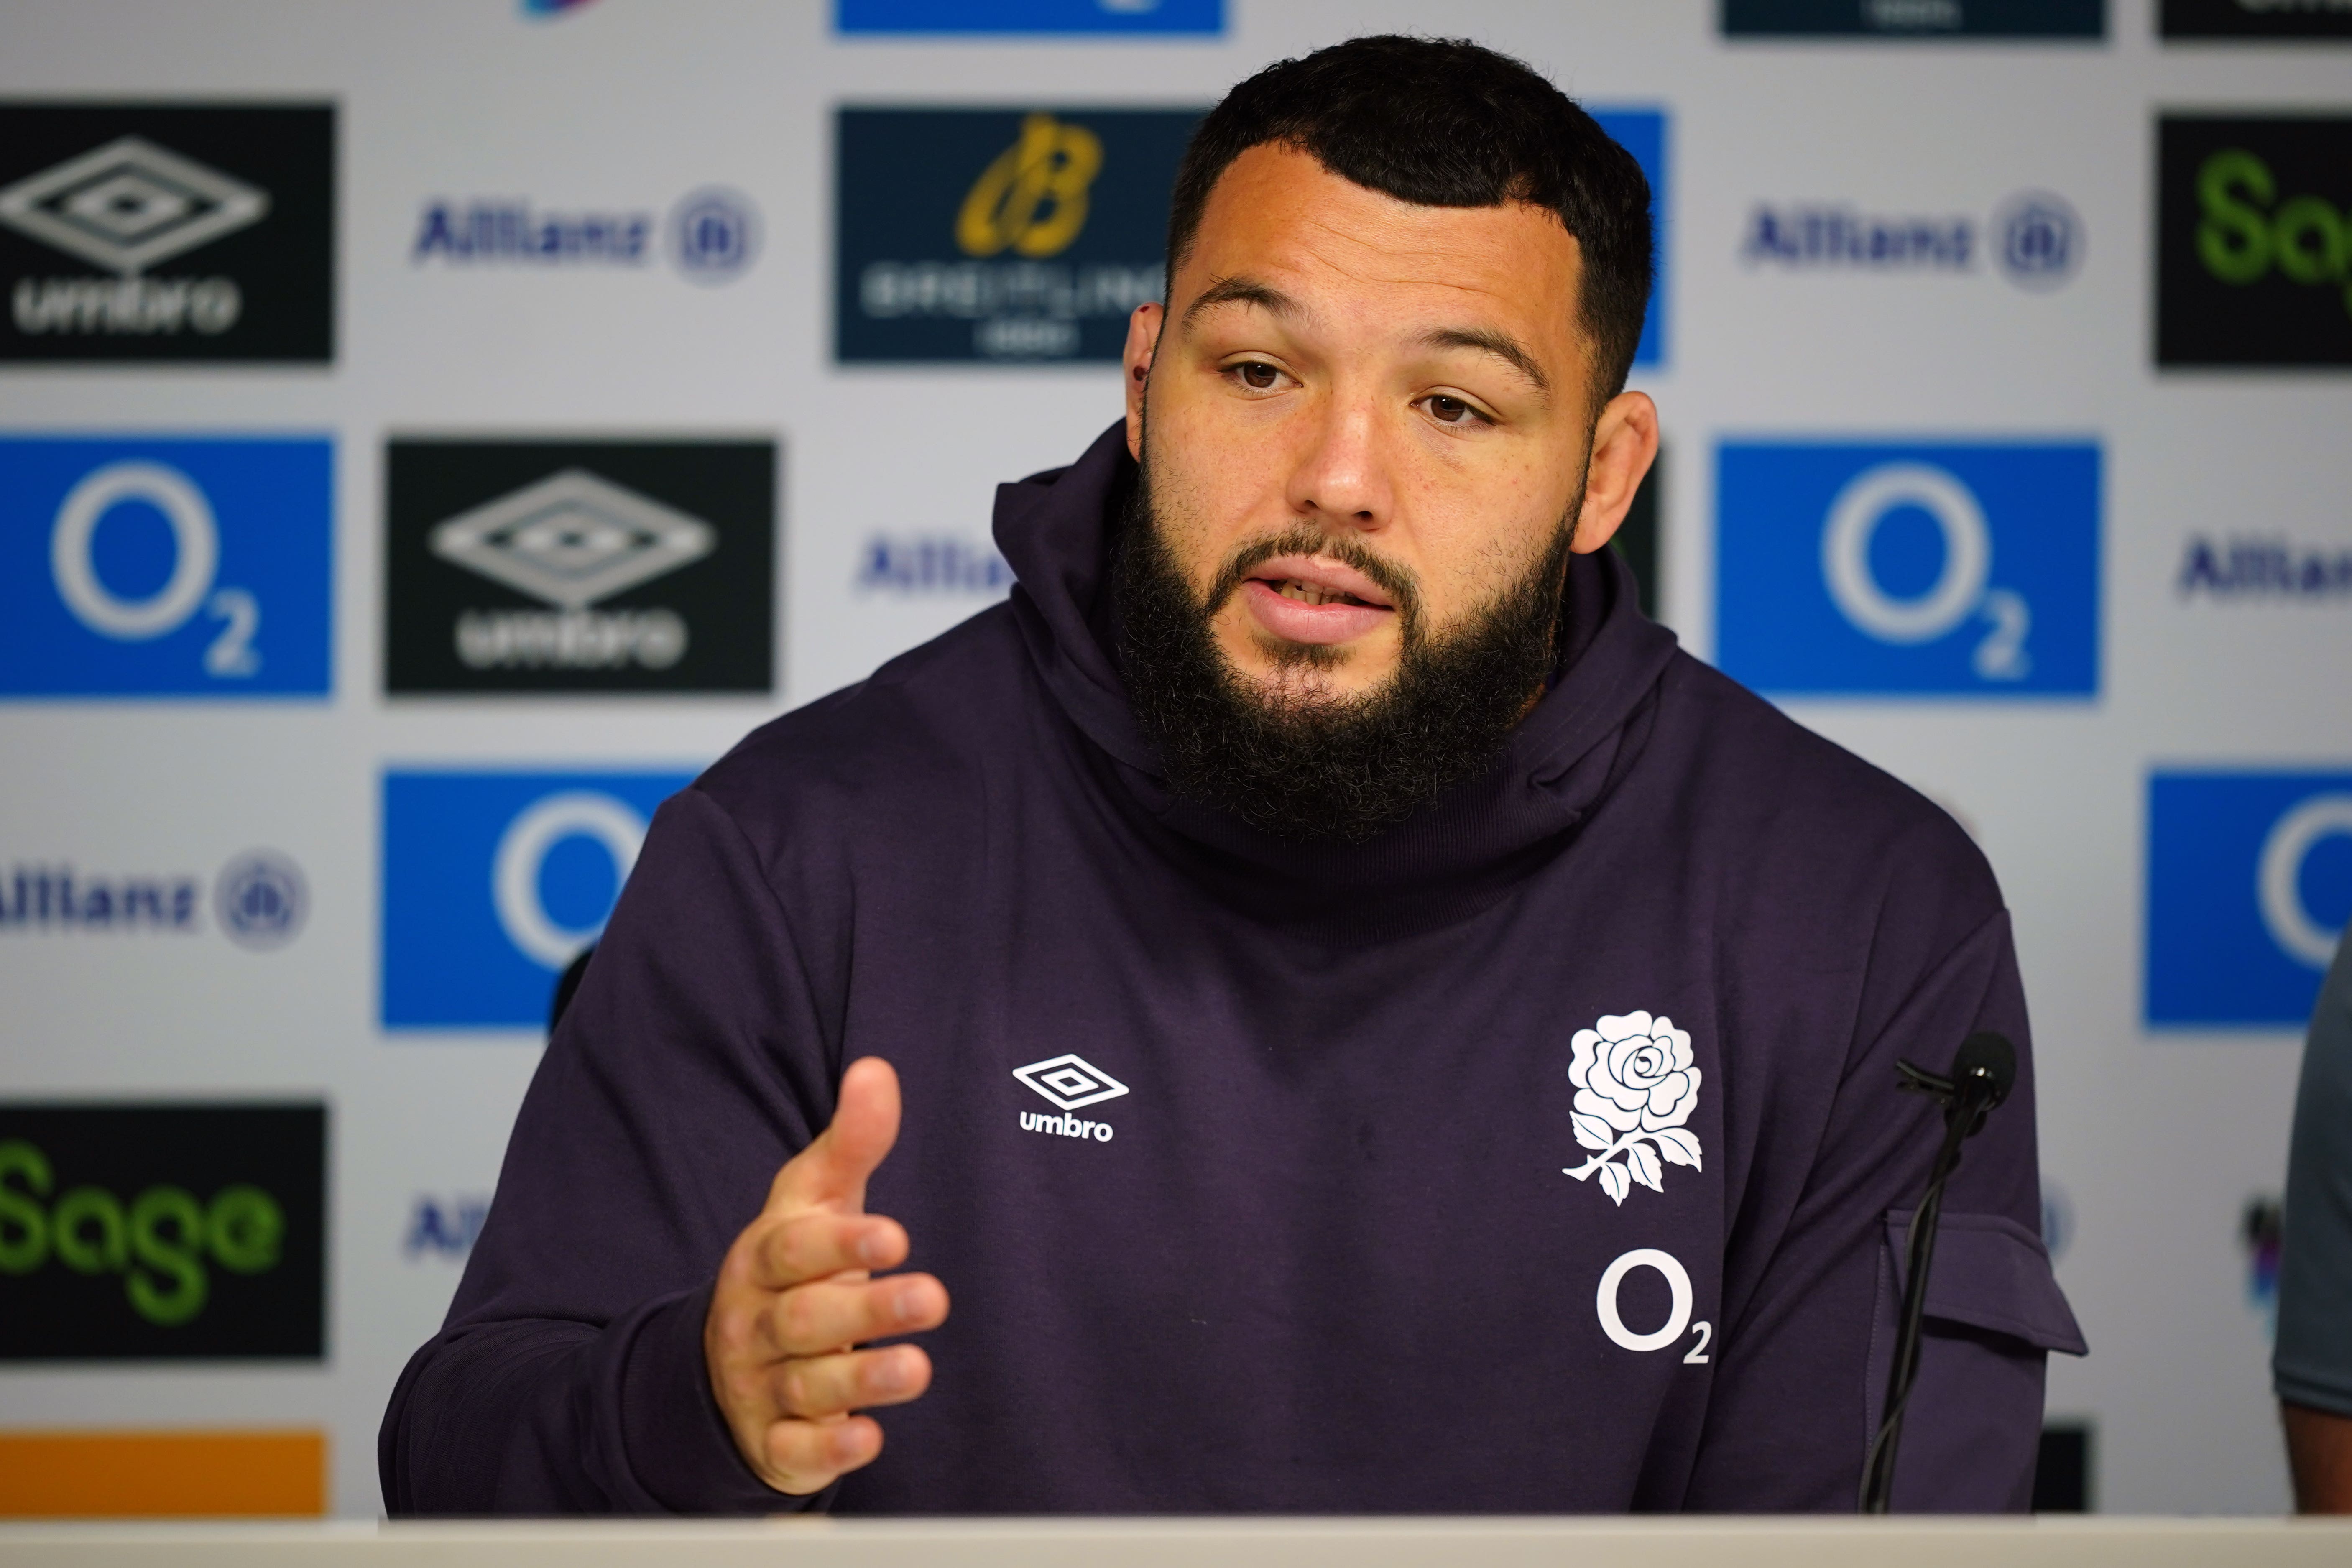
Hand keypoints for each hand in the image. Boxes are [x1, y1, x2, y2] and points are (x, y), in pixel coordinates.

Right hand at [703, 1057, 948, 1493]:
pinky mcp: (774, 1442)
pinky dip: (830, 1449)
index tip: (895, 1235)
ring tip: (917, 1368)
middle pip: (807, 1318)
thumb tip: (876, 1069)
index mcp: (764, 1258)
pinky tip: (868, 1440)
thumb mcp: (814, 1199)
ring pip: (808, 1385)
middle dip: (868, 1311)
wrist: (730, 1354)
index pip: (795, 1249)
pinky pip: (795, 1451)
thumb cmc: (794, 1263)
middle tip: (933, 1298)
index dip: (842, 1243)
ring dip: (863, 1380)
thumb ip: (851, 1141)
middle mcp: (756, 1322)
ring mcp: (761, 1385)